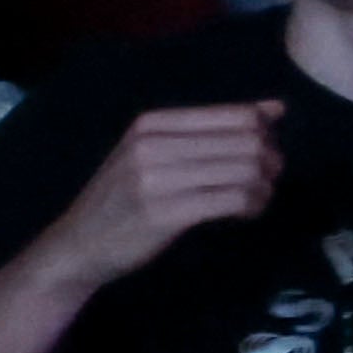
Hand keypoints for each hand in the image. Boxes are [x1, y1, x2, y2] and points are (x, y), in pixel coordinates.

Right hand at [43, 104, 287, 285]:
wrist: (77, 245)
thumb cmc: (124, 197)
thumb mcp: (155, 152)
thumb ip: (211, 130)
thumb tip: (275, 107)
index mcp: (153, 123)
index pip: (235, 114)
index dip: (265, 133)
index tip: (265, 153)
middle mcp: (153, 144)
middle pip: (246, 141)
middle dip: (270, 160)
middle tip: (269, 179)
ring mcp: (157, 179)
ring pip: (244, 170)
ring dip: (264, 186)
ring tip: (257, 197)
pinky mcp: (166, 213)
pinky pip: (233, 199)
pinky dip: (252, 205)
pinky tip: (247, 212)